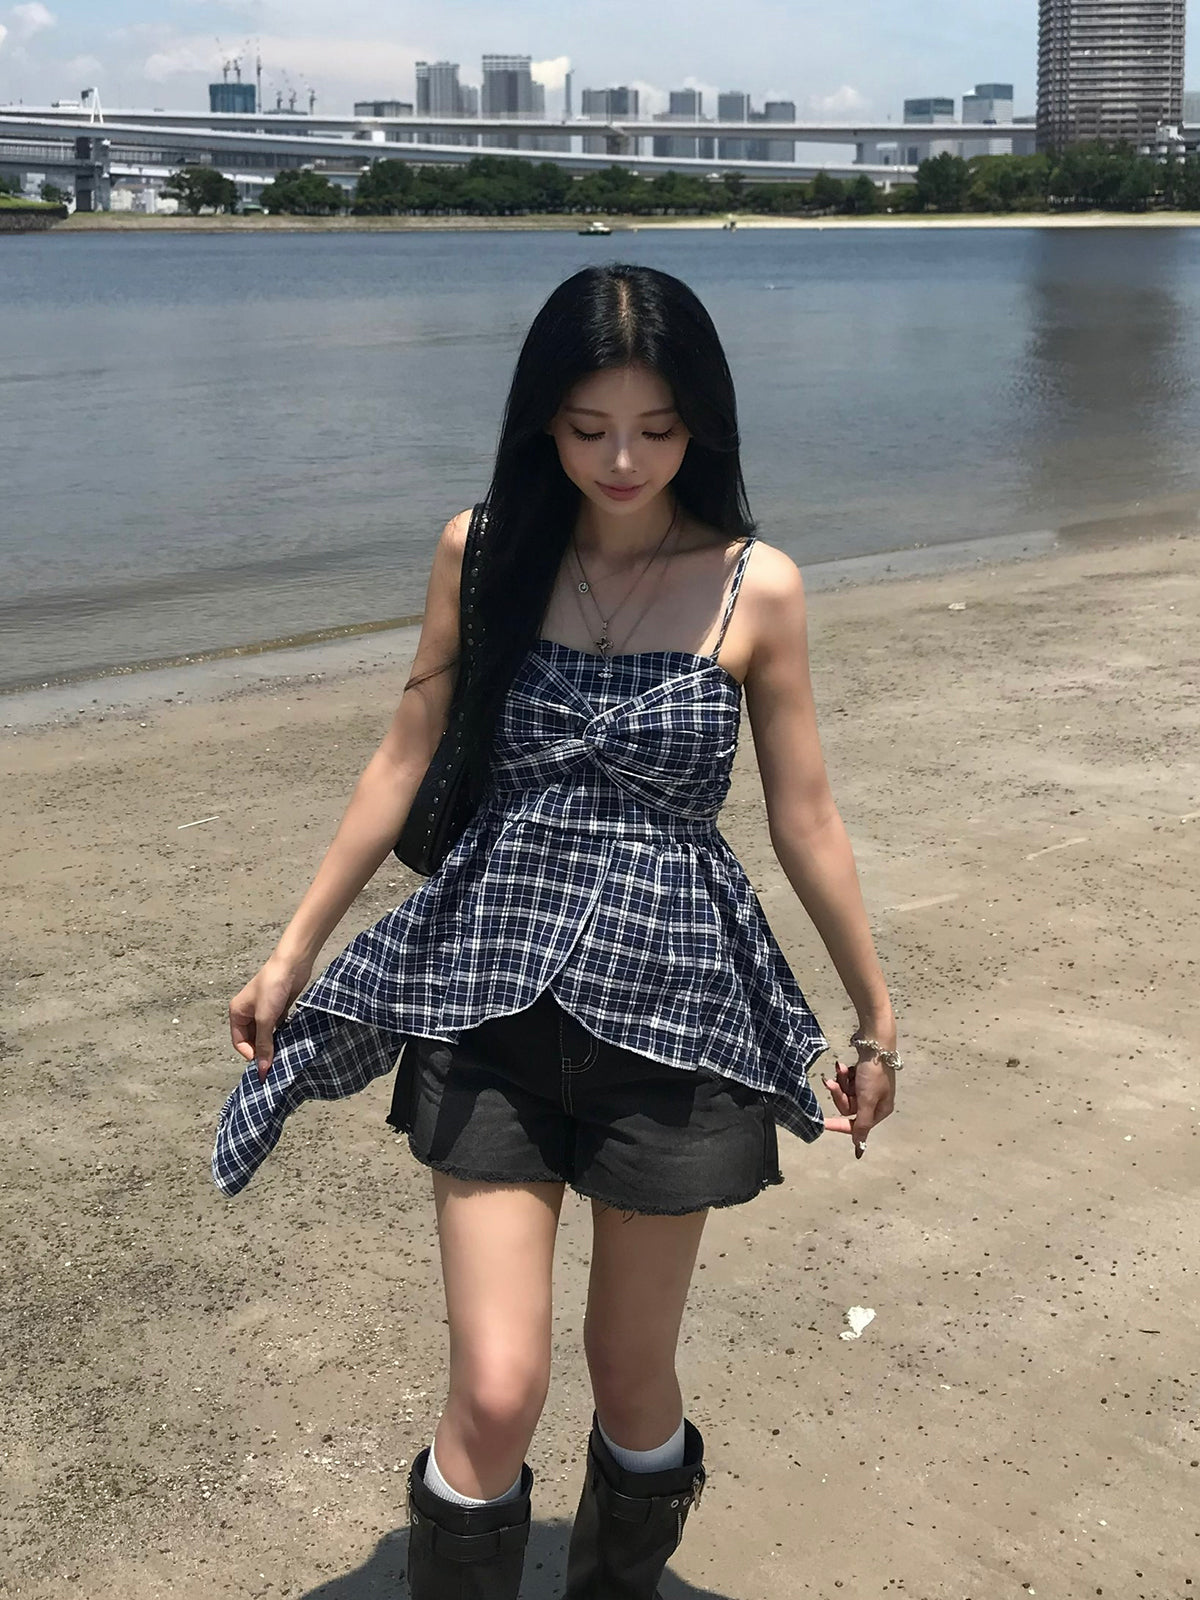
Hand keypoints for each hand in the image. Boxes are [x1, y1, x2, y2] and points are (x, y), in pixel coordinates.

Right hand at [229, 953, 312, 1082]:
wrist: (293, 965)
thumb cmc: (273, 986)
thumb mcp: (265, 1018)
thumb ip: (264, 1043)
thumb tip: (262, 1068)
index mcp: (237, 1013)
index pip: (239, 1042)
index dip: (250, 1054)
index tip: (264, 1066)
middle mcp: (248, 1012)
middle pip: (252, 1039)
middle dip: (262, 1050)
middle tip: (274, 1063)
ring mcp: (263, 1010)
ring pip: (265, 1034)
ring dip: (272, 1044)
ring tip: (282, 1054)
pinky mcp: (278, 1009)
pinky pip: (277, 1028)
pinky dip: (281, 1035)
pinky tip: (289, 1041)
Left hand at [821, 1046, 895, 1158]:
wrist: (875, 1042)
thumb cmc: (873, 1073)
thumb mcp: (867, 1100)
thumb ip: (862, 1124)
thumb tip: (860, 1148)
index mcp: (880, 1110)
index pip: (856, 1125)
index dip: (839, 1125)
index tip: (822, 1124)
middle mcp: (875, 1101)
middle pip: (849, 1107)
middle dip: (840, 1094)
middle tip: (833, 1083)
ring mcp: (868, 1087)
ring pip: (846, 1093)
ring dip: (841, 1082)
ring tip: (841, 1069)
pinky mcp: (862, 1075)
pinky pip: (847, 1081)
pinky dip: (844, 1074)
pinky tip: (844, 1065)